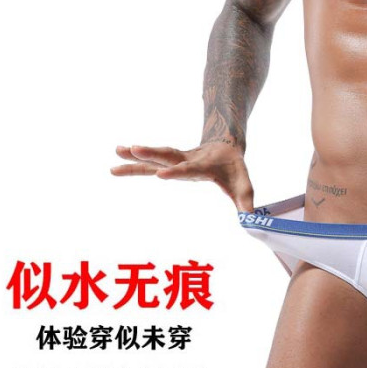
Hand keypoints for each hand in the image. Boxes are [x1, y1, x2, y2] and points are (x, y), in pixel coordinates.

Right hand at [110, 142, 254, 212]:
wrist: (226, 146)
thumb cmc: (233, 169)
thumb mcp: (243, 184)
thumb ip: (245, 202)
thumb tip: (250, 221)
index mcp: (205, 166)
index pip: (189, 170)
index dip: (177, 172)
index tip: (161, 175)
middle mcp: (188, 160)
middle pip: (167, 156)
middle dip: (151, 153)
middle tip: (133, 149)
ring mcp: (177, 159)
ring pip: (155, 156)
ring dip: (137, 155)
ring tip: (117, 150)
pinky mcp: (170, 160)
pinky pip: (151, 160)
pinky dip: (135, 158)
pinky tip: (118, 154)